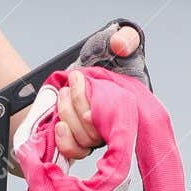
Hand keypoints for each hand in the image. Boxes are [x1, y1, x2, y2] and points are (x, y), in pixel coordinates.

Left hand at [53, 24, 138, 161]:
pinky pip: (75, 152)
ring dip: (68, 115)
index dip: (107, 121)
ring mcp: (98, 134)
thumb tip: (120, 44)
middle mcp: (116, 125)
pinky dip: (65, 141)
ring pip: (85, 140)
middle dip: (80, 104)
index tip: (90, 110)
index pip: (129, 126)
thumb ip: (127, 38)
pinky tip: (59, 125)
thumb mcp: (119, 42)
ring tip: (64, 92)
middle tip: (74, 80)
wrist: (82, 70)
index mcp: (131, 107)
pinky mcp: (80, 141)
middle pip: (99, 132)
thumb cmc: (106, 57)